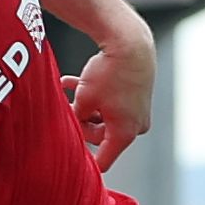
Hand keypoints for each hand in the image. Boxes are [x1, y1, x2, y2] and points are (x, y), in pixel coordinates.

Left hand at [73, 32, 154, 173]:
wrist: (130, 42)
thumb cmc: (109, 72)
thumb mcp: (84, 99)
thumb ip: (76, 119)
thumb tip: (68, 128)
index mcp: (124, 133)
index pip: (103, 161)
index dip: (84, 163)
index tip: (68, 161)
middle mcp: (136, 126)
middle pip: (101, 136)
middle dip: (81, 124)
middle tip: (66, 110)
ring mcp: (138, 111)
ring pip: (104, 116)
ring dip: (85, 107)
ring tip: (67, 92)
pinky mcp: (136, 95)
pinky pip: (112, 101)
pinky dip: (95, 95)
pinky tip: (70, 82)